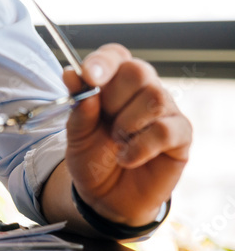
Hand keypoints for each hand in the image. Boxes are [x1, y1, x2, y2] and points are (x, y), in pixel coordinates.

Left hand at [63, 43, 191, 225]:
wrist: (106, 195)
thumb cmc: (93, 156)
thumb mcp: (76, 132)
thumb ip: (78, 105)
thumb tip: (71, 73)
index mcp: (115, 81)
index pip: (115, 55)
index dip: (103, 61)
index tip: (90, 76)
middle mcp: (143, 89)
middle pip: (138, 71)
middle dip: (114, 98)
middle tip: (105, 121)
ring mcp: (165, 111)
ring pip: (154, 97)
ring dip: (127, 123)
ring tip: (116, 142)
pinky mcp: (181, 136)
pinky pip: (165, 129)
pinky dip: (140, 146)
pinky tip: (126, 158)